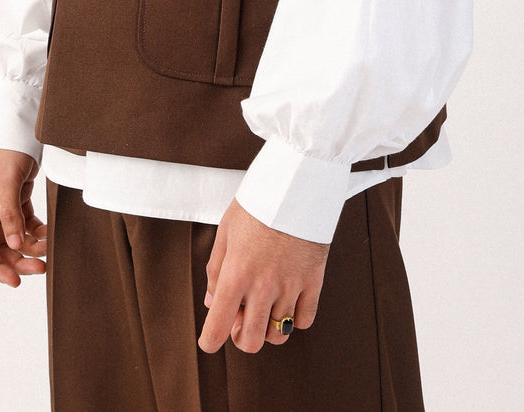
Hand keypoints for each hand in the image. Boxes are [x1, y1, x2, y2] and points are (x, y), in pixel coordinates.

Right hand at [0, 148, 46, 286]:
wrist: (22, 124)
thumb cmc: (8, 146)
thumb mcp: (8, 179)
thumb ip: (10, 213)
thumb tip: (16, 244)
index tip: (13, 280)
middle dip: (18, 260)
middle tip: (40, 268)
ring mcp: (2, 206)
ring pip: (14, 238)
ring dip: (30, 248)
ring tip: (48, 252)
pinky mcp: (18, 200)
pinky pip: (26, 225)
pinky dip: (37, 233)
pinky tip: (48, 235)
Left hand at [199, 199, 329, 354]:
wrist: (296, 183)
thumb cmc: (258, 203)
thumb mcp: (225, 231)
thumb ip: (215, 270)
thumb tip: (212, 302)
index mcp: (236, 273)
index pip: (217, 327)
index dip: (209, 341)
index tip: (209, 340)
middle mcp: (263, 285)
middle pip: (250, 341)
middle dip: (240, 336)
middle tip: (240, 317)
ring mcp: (290, 286)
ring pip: (278, 334)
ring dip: (267, 327)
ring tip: (264, 306)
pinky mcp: (314, 281)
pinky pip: (304, 320)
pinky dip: (294, 318)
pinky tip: (287, 300)